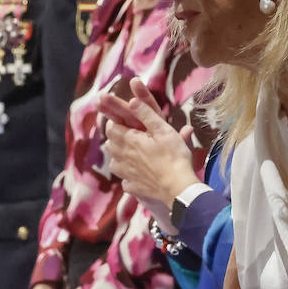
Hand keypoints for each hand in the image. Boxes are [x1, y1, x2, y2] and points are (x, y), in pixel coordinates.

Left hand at [99, 78, 200, 214]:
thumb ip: (146, 114)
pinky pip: (124, 180)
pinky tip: (137, 174)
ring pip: (113, 162)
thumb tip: (131, 101)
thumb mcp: (163, 130)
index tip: (123, 121)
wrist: (178, 187)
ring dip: (118, 156)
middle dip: (115, 138)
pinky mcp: (132, 187)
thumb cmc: (174, 156)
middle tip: (127, 135)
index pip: (111, 128)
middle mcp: (122, 157)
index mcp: (129, 140)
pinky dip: (127, 175)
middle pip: (109, 144)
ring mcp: (126, 174)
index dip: (115, 122)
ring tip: (129, 153)